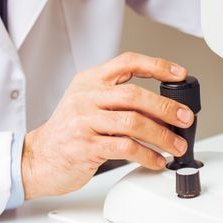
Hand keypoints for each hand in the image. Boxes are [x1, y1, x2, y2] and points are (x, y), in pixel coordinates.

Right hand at [21, 52, 193, 198]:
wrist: (38, 158)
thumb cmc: (68, 131)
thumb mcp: (87, 102)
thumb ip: (117, 98)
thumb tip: (162, 108)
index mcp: (90, 80)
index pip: (127, 62)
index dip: (157, 66)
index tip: (180, 74)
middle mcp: (86, 97)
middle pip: (134, 95)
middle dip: (166, 107)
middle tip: (185, 118)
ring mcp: (84, 121)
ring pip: (133, 122)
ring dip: (162, 135)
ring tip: (176, 145)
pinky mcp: (86, 146)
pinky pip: (125, 148)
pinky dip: (147, 155)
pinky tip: (157, 160)